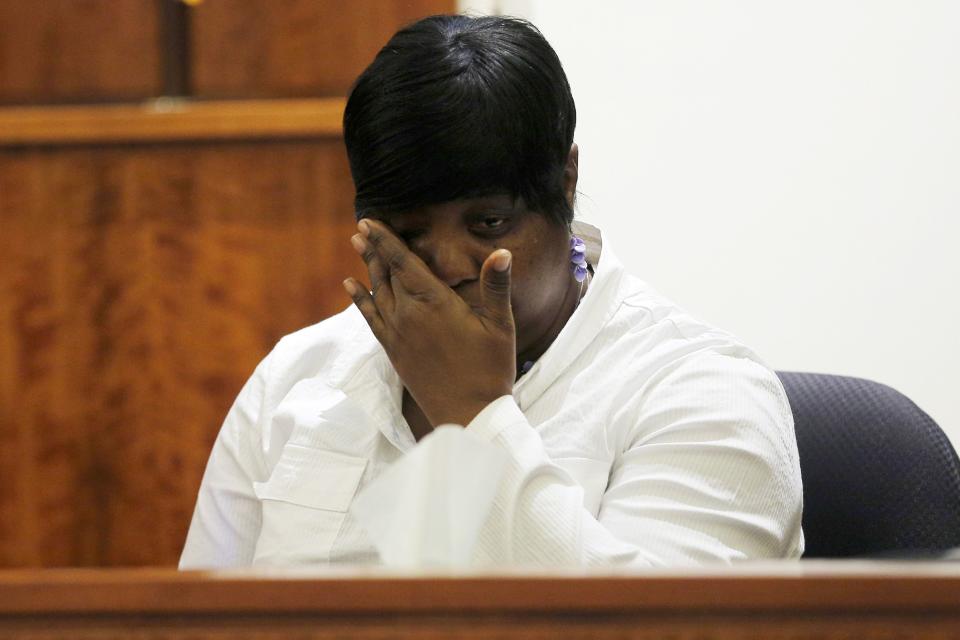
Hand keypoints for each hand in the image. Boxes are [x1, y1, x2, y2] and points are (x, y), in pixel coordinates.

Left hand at [343, 220, 515, 426]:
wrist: (468, 415)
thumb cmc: (490, 369)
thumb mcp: (500, 326)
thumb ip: (496, 287)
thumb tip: (503, 252)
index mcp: (434, 303)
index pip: (404, 262)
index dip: (387, 240)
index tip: (371, 220)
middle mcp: (409, 315)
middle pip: (387, 274)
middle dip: (375, 249)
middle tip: (361, 226)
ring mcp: (398, 334)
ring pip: (377, 292)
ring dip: (368, 268)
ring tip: (357, 246)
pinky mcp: (394, 351)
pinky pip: (371, 319)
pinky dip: (360, 300)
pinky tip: (351, 287)